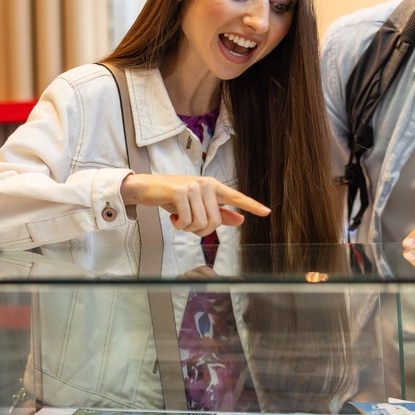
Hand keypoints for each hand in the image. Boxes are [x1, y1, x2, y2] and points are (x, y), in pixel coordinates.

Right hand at [120, 174, 269, 237]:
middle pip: (215, 222)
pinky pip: (188, 221)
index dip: (252, 205)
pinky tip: (173, 216)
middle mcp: (206, 184)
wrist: (148, 188)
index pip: (236, 197)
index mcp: (213, 186)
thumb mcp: (196, 206)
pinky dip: (179, 225)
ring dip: (188, 228)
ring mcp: (194, 187)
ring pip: (201, 224)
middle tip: (187, 222)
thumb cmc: (172, 197)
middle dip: (200, 230)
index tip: (267, 212)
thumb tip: (240, 220)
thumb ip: (219, 213)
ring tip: (180, 217)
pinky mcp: (180, 192)